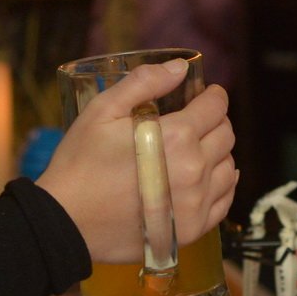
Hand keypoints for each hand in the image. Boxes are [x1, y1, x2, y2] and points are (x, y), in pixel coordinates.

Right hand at [37, 60, 239, 265]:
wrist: (66, 222)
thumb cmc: (80, 164)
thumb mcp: (102, 112)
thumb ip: (144, 83)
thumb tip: (180, 67)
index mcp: (177, 137)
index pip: (215, 107)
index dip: (213, 96)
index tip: (207, 94)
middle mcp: (194, 170)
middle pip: (226, 136)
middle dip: (216, 122)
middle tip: (198, 120)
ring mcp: (196, 203)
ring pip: (230, 168)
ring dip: (219, 154)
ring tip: (199, 150)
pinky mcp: (192, 228)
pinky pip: (224, 201)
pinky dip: (221, 186)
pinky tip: (206, 179)